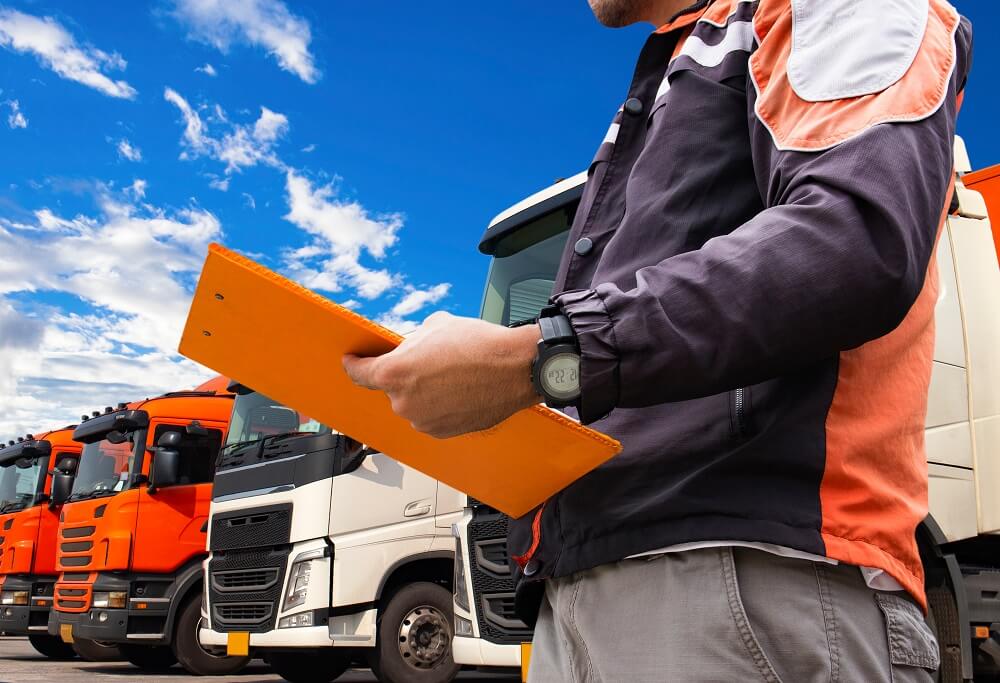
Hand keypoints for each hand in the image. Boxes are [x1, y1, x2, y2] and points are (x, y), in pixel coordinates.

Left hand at [343, 311, 541, 438]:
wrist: (516, 368)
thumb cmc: (481, 346)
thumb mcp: (436, 326)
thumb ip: (412, 342)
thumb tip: (409, 349)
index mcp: (395, 373)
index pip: (358, 374)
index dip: (354, 366)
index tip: (352, 363)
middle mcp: (404, 402)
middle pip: (392, 389)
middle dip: (406, 376)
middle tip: (431, 362)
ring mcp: (424, 421)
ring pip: (414, 404)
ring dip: (425, 392)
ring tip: (453, 376)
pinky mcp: (443, 432)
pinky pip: (432, 418)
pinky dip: (440, 407)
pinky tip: (460, 390)